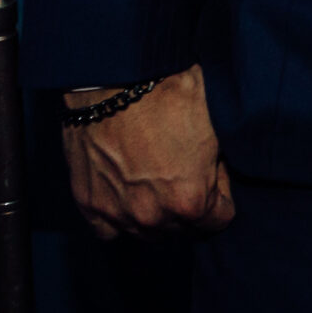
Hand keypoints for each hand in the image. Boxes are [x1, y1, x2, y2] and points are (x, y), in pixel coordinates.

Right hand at [63, 65, 234, 239]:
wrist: (119, 80)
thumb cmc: (172, 97)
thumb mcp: (213, 134)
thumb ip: (211, 172)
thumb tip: (212, 181)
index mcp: (190, 200)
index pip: (219, 221)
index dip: (222, 196)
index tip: (215, 176)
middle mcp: (152, 217)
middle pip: (182, 229)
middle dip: (189, 205)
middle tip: (185, 174)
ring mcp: (117, 213)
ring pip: (147, 232)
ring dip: (156, 214)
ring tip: (156, 182)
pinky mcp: (89, 204)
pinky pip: (109, 231)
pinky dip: (119, 219)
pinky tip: (128, 197)